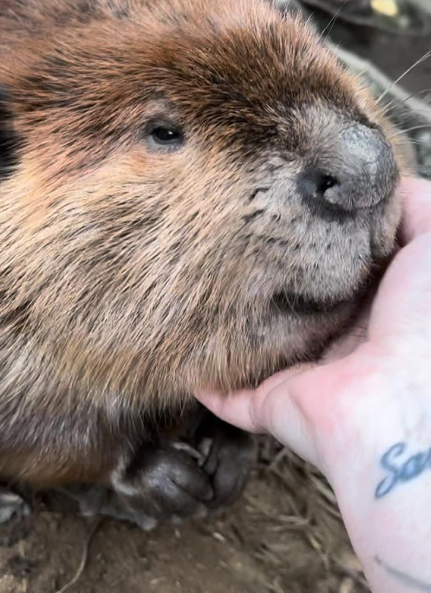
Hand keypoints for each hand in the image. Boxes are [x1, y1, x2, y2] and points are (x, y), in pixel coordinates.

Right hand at [196, 176, 430, 480]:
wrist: (405, 396)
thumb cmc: (424, 315)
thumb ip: (414, 208)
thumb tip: (381, 189)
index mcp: (382, 305)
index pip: (340, 270)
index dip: (318, 243)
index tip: (284, 210)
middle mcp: (345, 341)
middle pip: (300, 307)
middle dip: (272, 283)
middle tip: (231, 242)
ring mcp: (309, 376)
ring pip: (265, 346)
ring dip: (236, 325)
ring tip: (198, 288)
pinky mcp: (276, 403)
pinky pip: (231, 395)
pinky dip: (209, 383)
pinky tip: (185, 357)